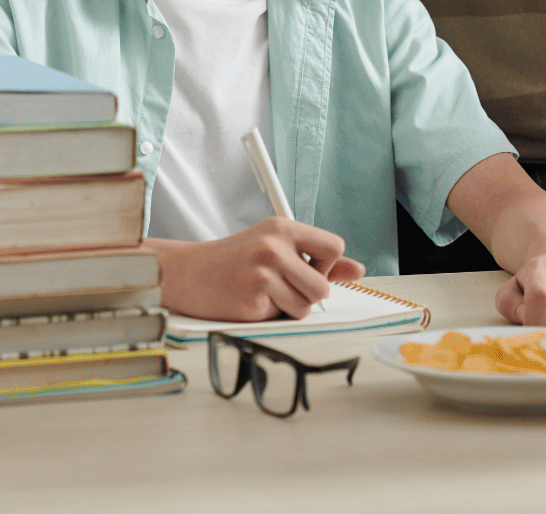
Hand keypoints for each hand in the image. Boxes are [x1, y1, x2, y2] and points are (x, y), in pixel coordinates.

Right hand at [147, 218, 365, 321]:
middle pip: (324, 285)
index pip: (334, 246)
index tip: (308, 269)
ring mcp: (263, 273)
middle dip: (310, 294)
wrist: (187, 272)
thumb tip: (358, 270)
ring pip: (307, 306)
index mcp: (282, 227)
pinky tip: (252, 301)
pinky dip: (272, 315)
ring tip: (266, 294)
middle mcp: (274, 246)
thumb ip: (318, 258)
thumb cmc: (233, 260)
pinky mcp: (252, 299)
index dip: (328, 265)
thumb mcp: (275, 246)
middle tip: (284, 286)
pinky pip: (284, 317)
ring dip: (291, 308)